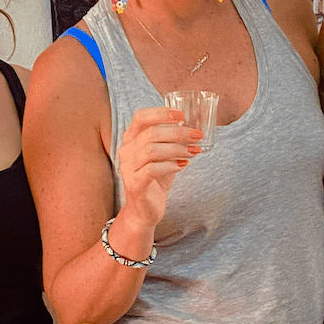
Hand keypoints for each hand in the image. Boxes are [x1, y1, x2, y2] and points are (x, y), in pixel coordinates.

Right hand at [116, 107, 202, 228]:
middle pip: (151, 133)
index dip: (161, 113)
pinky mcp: (134, 184)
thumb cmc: (155, 179)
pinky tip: (183, 166)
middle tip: (197, 135)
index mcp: (131, 139)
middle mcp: (126, 151)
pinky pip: (151, 169)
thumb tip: (193, 127)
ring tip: (194, 151)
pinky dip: (170, 165)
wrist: (145, 210)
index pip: (141, 117)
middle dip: (178, 132)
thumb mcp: (164, 156)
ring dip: (177, 149)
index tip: (182, 115)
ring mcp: (128, 168)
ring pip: (151, 150)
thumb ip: (172, 141)